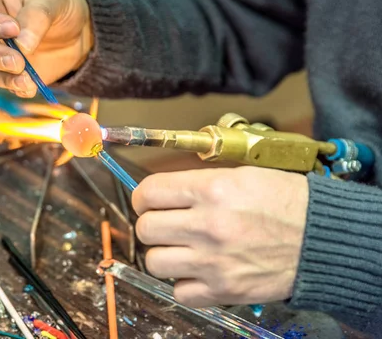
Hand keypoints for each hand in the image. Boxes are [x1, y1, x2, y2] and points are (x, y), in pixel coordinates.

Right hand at [0, 0, 92, 97]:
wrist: (78, 31)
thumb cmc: (57, 5)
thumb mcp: (51, 0)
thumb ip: (35, 17)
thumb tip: (22, 44)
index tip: (12, 28)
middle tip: (19, 60)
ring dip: (5, 77)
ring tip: (27, 78)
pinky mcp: (11, 74)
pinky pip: (6, 85)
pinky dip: (17, 88)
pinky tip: (32, 86)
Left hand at [132, 166, 308, 307]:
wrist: (323, 240)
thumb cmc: (287, 202)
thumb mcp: (242, 176)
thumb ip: (200, 183)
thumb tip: (166, 192)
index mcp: (212, 190)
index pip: (149, 192)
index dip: (143, 197)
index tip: (148, 202)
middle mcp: (208, 225)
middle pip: (146, 228)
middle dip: (152, 225)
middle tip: (166, 225)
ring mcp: (213, 261)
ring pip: (154, 262)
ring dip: (164, 255)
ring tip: (182, 249)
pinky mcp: (223, 289)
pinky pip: (179, 292)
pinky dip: (185, 284)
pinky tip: (199, 272)